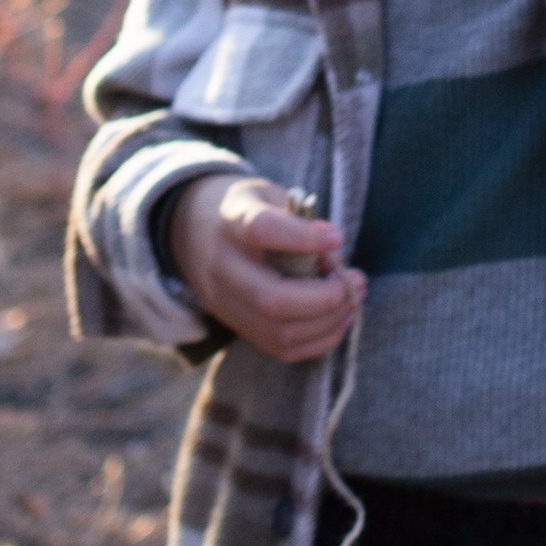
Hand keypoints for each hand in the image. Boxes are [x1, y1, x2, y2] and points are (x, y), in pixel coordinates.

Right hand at [170, 172, 362, 364]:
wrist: (189, 231)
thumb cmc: (243, 209)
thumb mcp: (267, 196)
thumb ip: (300, 218)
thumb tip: (334, 247)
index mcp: (231, 222)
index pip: (261, 230)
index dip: (304, 238)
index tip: (338, 239)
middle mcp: (222, 267)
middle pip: (271, 298)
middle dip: (326, 298)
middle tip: (356, 281)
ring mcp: (224, 303)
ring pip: (278, 333)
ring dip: (328, 322)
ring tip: (352, 298)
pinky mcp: (235, 326)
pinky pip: (280, 349)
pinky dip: (318, 340)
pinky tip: (338, 318)